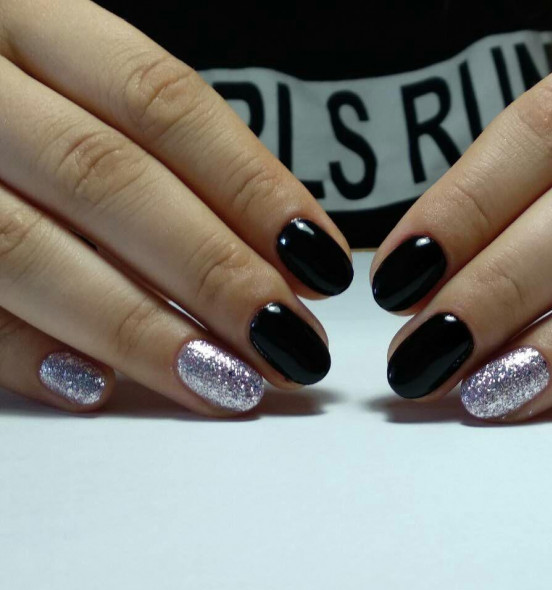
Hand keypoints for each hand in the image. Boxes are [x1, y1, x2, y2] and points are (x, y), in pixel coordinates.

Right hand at [0, 0, 352, 414]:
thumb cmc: (21, 100)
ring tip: (222, 382)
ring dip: (135, 328)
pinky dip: (25, 351)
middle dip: (208, 270)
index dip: (251, 187)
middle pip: (104, 178)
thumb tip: (284, 252)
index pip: (163, 102)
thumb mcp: (77, 81)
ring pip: (21, 250)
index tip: (320, 263)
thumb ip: (160, 153)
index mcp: (33, 21)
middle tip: (287, 341)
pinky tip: (97, 389)